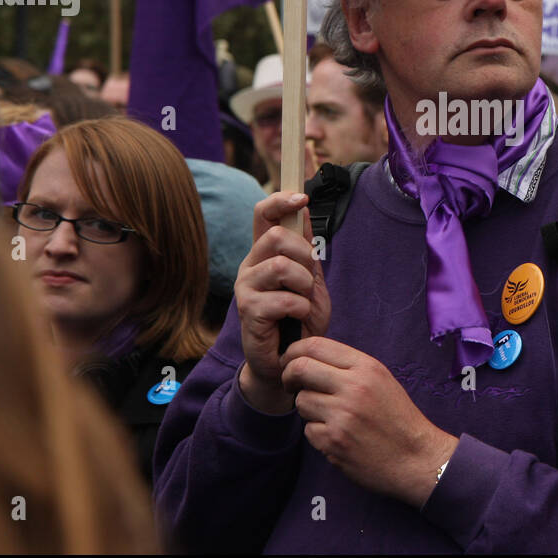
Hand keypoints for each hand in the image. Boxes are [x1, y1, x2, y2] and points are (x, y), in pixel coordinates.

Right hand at [235, 192, 330, 413]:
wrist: (290, 359)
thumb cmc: (300, 320)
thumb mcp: (311, 280)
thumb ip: (306, 249)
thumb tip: (303, 209)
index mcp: (265, 255)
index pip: (263, 215)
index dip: (280, 201)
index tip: (301, 197)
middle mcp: (250, 266)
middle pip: (275, 237)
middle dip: (304, 254)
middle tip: (309, 278)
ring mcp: (246, 288)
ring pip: (280, 266)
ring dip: (304, 284)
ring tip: (304, 302)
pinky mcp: (248, 311)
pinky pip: (284, 298)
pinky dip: (301, 307)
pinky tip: (298, 319)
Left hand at [281, 336, 458, 506]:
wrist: (416, 458)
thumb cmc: (397, 418)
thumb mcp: (381, 380)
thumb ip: (348, 367)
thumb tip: (308, 358)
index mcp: (366, 367)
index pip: (315, 345)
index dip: (294, 351)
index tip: (289, 361)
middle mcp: (353, 387)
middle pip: (300, 368)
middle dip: (288, 376)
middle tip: (290, 385)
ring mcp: (342, 415)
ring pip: (301, 401)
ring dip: (307, 409)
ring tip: (330, 417)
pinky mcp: (334, 441)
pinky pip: (308, 430)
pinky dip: (318, 434)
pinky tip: (338, 437)